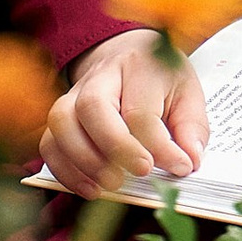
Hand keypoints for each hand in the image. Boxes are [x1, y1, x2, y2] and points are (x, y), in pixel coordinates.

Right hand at [42, 28, 208, 196]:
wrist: (127, 52)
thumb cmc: (159, 78)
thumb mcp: (188, 92)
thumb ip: (191, 127)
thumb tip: (189, 160)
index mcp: (138, 65)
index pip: (141, 109)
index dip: (160, 145)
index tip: (179, 167)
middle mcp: (101, 75)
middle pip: (93, 107)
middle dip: (116, 147)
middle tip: (141, 172)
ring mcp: (74, 93)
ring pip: (62, 122)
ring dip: (85, 160)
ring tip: (112, 185)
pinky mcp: (60, 115)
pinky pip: (49, 142)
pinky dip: (65, 170)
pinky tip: (90, 188)